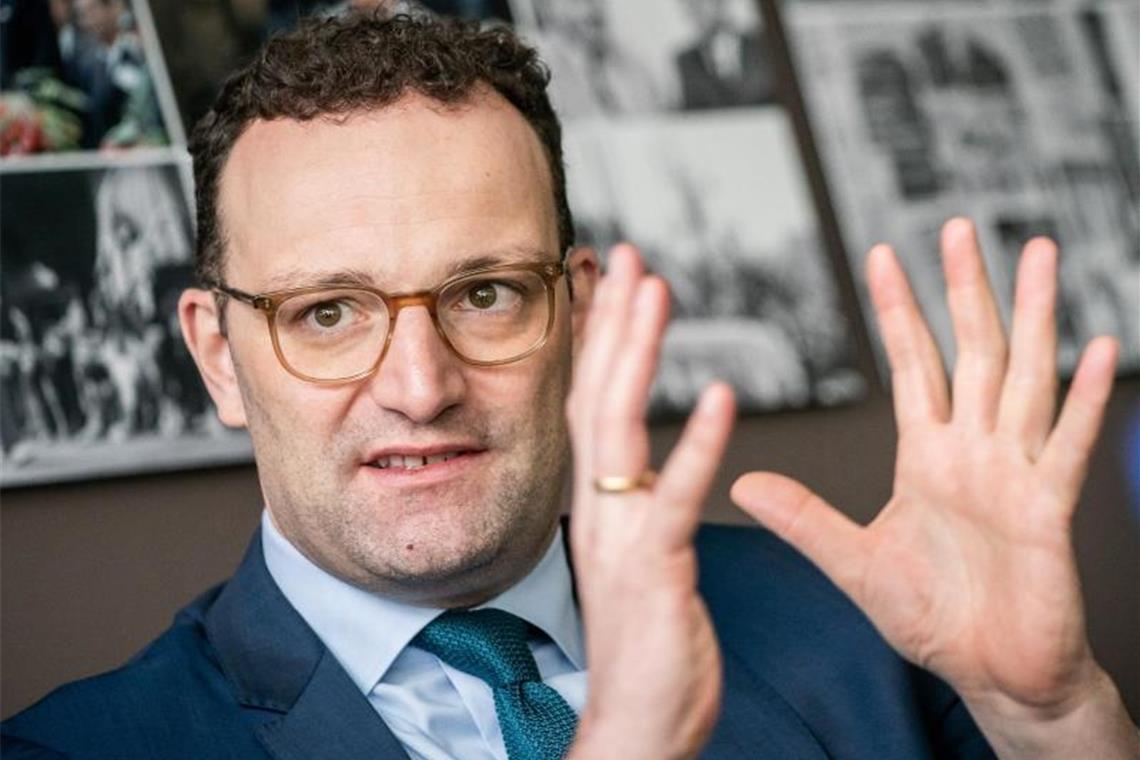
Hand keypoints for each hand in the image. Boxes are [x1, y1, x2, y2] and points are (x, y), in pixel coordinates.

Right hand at [565, 245, 735, 759]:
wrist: (634, 727)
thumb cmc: (649, 652)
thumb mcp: (638, 565)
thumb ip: (637, 511)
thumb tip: (644, 473)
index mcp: (600, 506)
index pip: (594, 404)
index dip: (600, 340)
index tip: (609, 284)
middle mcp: (597, 510)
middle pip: (597, 396)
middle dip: (611, 322)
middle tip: (625, 256)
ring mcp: (619, 537)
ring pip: (620, 429)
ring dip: (636, 356)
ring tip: (653, 292)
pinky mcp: (653, 570)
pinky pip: (672, 497)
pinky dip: (697, 444)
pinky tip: (723, 396)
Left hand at [731, 218, 1136, 757]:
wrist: (990, 675)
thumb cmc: (933, 619)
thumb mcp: (854, 564)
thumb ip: (804, 520)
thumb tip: (741, 484)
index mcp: (927, 457)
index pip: (912, 366)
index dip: (898, 312)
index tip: (881, 256)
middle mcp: (973, 453)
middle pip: (972, 352)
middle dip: (965, 289)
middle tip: (957, 227)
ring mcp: (1015, 475)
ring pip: (1025, 378)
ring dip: (1034, 316)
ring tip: (1040, 255)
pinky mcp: (1048, 512)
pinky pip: (1066, 445)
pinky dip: (1084, 399)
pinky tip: (1098, 348)